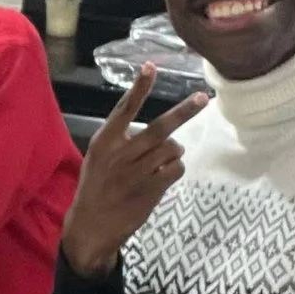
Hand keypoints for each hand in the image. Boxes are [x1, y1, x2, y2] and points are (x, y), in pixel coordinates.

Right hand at [59, 66, 209, 278]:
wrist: (91, 226)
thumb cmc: (97, 187)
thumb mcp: (98, 159)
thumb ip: (123, 142)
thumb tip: (165, 136)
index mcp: (104, 141)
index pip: (125, 109)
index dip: (139, 88)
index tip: (150, 66)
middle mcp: (120, 154)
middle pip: (160, 128)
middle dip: (184, 111)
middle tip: (203, 97)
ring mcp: (137, 172)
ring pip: (172, 149)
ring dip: (174, 152)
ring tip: (163, 160)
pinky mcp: (150, 189)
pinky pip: (175, 170)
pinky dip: (175, 170)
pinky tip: (162, 177)